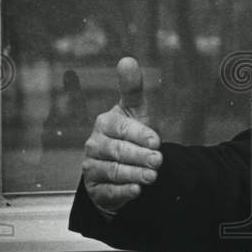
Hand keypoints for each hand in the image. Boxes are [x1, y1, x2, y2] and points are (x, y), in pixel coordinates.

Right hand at [82, 57, 162, 213]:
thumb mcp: (136, 111)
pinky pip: (108, 191)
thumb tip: (127, 60)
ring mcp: (92, 167)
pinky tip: (136, 191)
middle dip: (140, 156)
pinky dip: (123, 192)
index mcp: (105, 123)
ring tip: (152, 177)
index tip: (157, 141)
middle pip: (118, 151)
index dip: (140, 135)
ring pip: (113, 171)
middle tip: (159, 161)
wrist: (126, 165)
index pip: (122, 128)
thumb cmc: (132, 133)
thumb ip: (133, 88)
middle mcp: (95, 144)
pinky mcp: (95, 188)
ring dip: (134, 174)